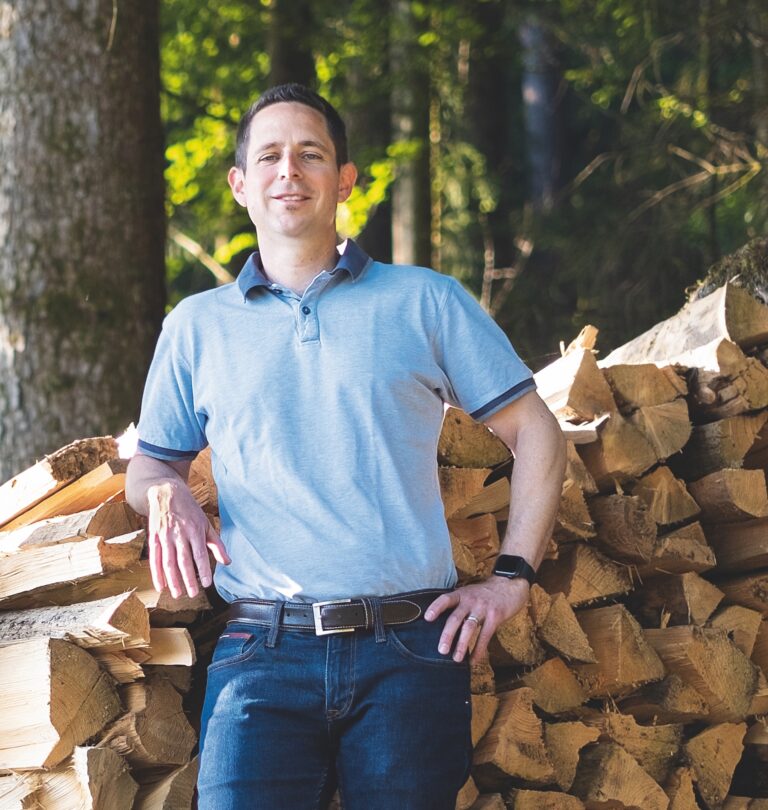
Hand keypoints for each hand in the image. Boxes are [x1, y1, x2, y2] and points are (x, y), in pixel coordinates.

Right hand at [146, 480, 230, 598]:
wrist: (167, 492)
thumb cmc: (190, 510)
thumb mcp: (206, 523)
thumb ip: (216, 544)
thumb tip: (228, 562)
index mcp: (194, 530)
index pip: (200, 554)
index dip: (204, 569)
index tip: (208, 584)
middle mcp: (179, 534)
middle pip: (183, 560)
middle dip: (188, 579)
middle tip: (193, 594)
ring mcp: (165, 536)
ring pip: (168, 562)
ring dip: (173, 580)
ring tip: (178, 594)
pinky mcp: (154, 538)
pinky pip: (155, 559)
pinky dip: (157, 573)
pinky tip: (161, 586)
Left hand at [425, 576, 530, 663]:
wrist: (510, 585)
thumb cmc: (485, 593)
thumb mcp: (469, 593)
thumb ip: (458, 604)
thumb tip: (441, 623)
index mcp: (462, 594)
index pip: (445, 599)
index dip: (436, 607)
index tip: (427, 618)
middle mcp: (470, 600)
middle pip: (456, 618)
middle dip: (447, 635)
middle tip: (441, 650)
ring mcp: (483, 608)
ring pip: (469, 628)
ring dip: (462, 645)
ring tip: (456, 658)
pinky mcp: (496, 616)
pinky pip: (485, 635)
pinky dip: (479, 649)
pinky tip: (473, 660)